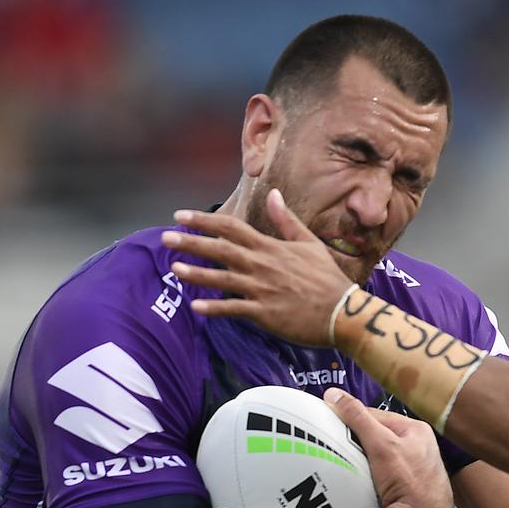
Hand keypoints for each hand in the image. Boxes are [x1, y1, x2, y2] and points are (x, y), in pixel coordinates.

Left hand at [161, 188, 353, 346]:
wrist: (342, 312)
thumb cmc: (327, 278)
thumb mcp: (309, 243)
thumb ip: (286, 220)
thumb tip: (273, 194)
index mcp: (271, 247)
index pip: (231, 228)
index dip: (204, 221)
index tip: (181, 216)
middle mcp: (262, 265)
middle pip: (220, 250)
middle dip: (191, 242)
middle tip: (165, 238)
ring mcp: (262, 290)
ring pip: (222, 278)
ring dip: (196, 273)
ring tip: (173, 268)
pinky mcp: (264, 313)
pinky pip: (234, 309)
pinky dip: (215, 308)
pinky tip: (196, 307)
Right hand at [323, 387, 453, 507]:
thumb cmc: (408, 479)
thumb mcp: (381, 444)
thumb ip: (358, 418)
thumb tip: (332, 393)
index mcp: (416, 429)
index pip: (376, 415)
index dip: (352, 418)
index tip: (329, 423)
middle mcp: (419, 447)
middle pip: (378, 438)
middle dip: (357, 442)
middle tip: (333, 447)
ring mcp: (416, 470)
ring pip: (380, 459)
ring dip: (362, 462)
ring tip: (342, 465)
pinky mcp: (411, 490)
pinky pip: (384, 477)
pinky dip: (371, 478)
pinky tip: (360, 484)